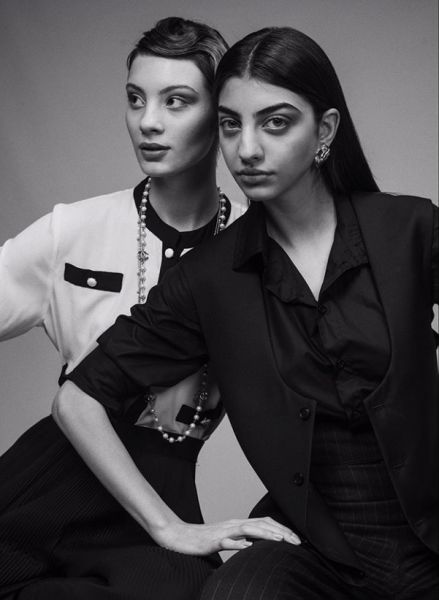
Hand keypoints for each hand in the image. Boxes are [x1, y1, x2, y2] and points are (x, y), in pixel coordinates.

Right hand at [151, 516, 300, 555]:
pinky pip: (227, 542)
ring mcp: (223, 531)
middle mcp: (233, 524)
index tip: (296, 539)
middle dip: (281, 532)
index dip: (282, 529)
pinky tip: (248, 547)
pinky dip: (239, 543)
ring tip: (281, 541)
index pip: (265, 522)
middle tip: (297, 542)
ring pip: (248, 529)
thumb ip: (241, 540)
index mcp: (238, 524)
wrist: (179, 537)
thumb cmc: (203, 540)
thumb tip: (257, 546)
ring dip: (266, 534)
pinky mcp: (212, 541)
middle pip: (261, 523)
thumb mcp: (227, 540)